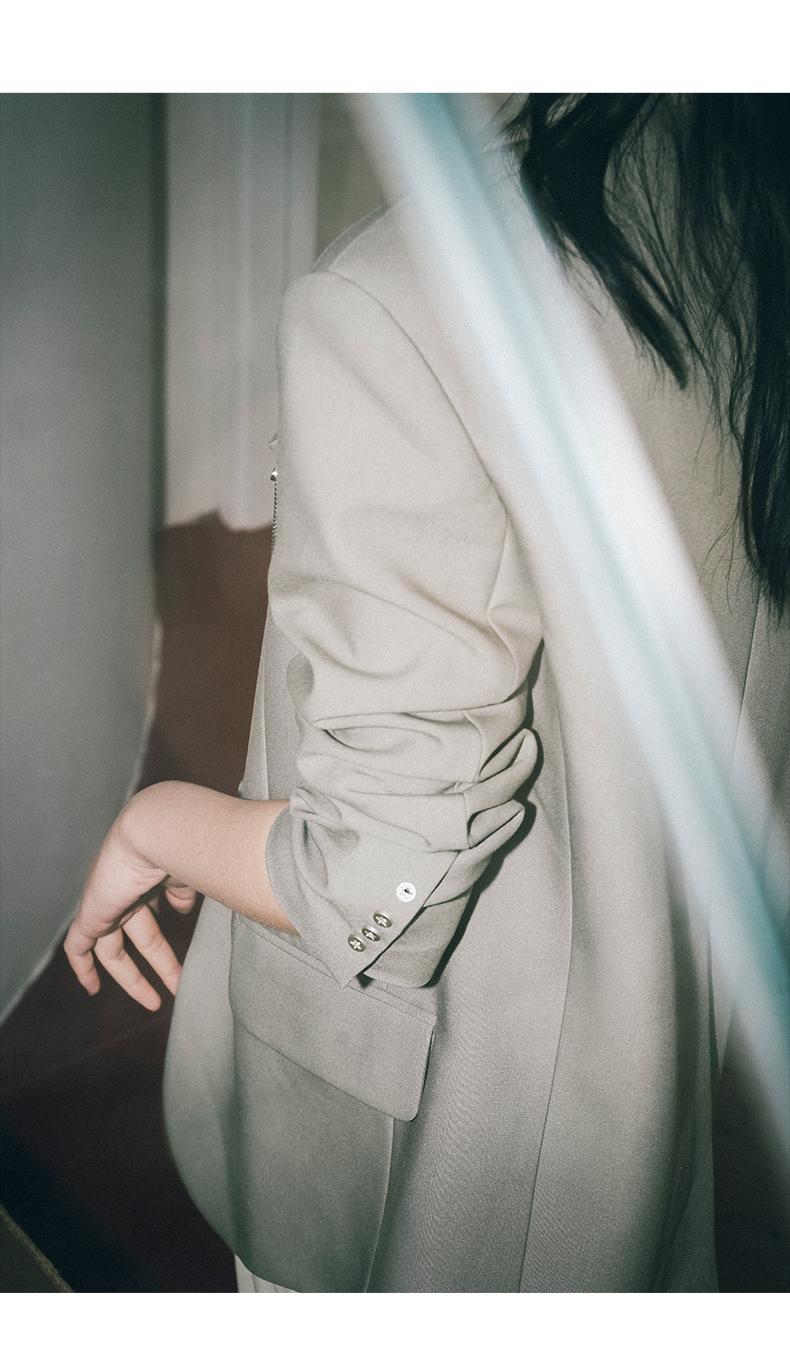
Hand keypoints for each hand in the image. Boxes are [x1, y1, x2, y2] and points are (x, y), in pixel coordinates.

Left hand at [64, 812, 197, 1011]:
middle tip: (177, 986)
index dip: (160, 933)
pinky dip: (82, 967)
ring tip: (155, 1001)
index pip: (151, 911)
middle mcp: (126, 890)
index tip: (176, 958)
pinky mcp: (92, 913)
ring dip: (134, 977)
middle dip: (158, 963)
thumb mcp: (189, 875)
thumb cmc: (182, 847)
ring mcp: (107, 901)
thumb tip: (180, 910)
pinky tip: (91, 988)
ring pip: (113, 948)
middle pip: (140, 935)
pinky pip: (78, 946)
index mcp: (149, 879)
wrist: (157, 831)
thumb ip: (182, 893)